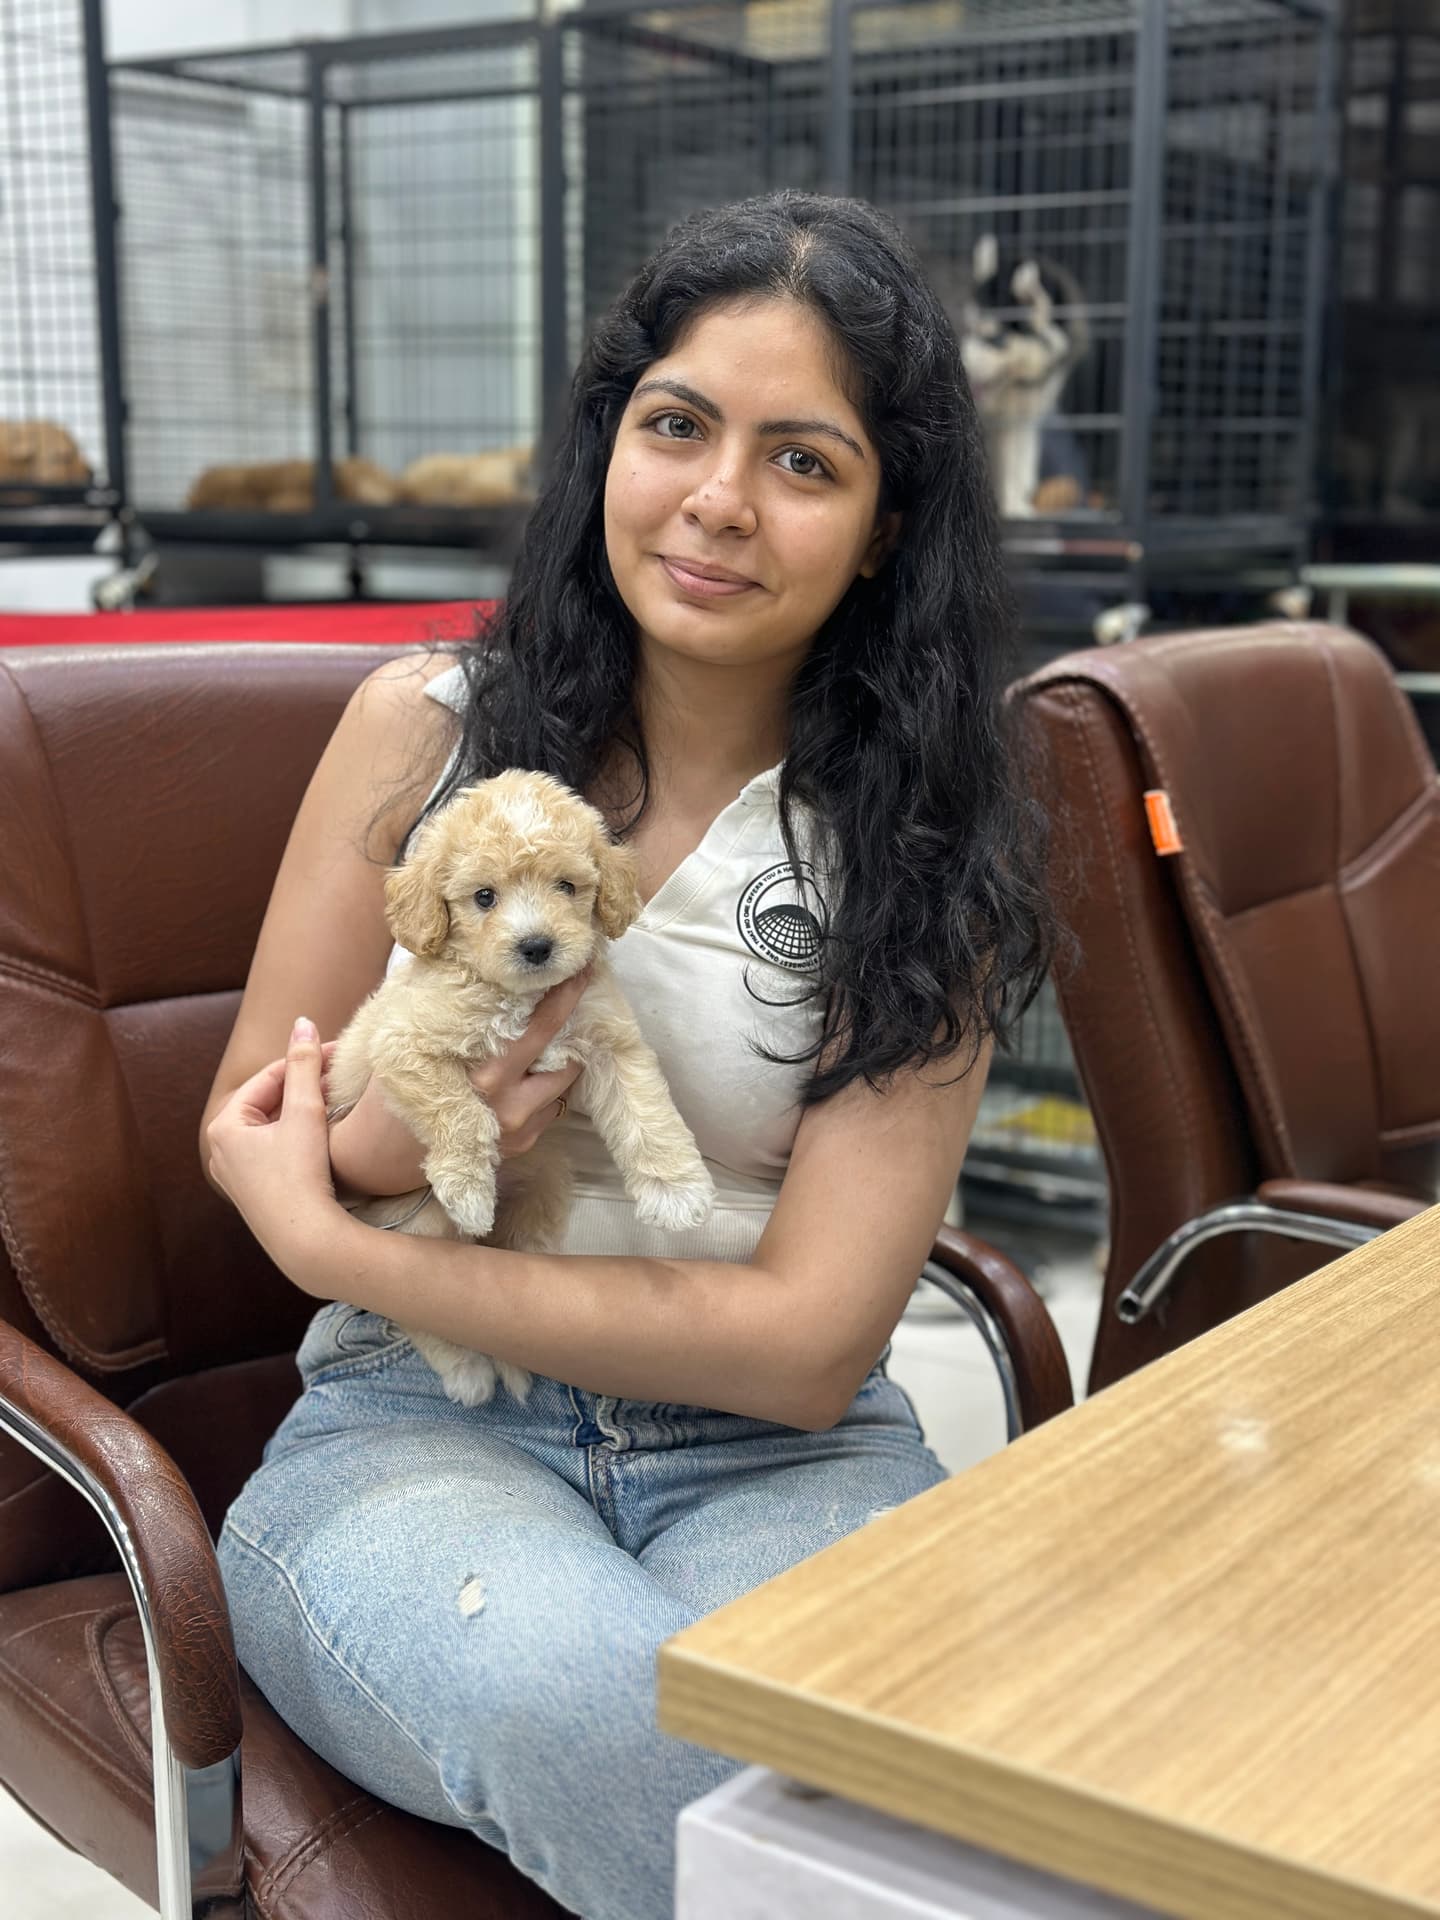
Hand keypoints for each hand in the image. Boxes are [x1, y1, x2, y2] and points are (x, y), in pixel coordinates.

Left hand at [206, 1017, 346, 1280]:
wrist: (306, 1240)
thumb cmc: (300, 1175)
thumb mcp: (304, 1112)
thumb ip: (304, 1065)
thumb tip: (304, 1022)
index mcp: (224, 1125)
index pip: (269, 1077)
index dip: (306, 1061)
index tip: (339, 1051)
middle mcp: (221, 1150)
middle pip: (269, 1102)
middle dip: (304, 1086)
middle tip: (340, 1074)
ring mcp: (236, 1175)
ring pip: (274, 1126)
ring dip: (303, 1111)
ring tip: (336, 1099)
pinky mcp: (255, 1193)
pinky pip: (275, 1150)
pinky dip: (298, 1136)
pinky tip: (324, 1135)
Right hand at [325, 967, 591, 1198]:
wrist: (383, 1153)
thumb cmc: (395, 1089)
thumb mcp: (413, 1047)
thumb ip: (450, 1017)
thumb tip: (475, 966)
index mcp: (484, 1078)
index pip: (539, 1032)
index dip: (564, 1000)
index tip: (583, 973)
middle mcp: (508, 1107)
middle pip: (565, 1062)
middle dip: (574, 1033)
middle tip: (576, 1000)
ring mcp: (518, 1132)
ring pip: (562, 1087)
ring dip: (561, 1062)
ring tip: (553, 1038)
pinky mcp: (522, 1147)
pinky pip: (550, 1109)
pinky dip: (546, 1089)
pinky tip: (530, 1074)